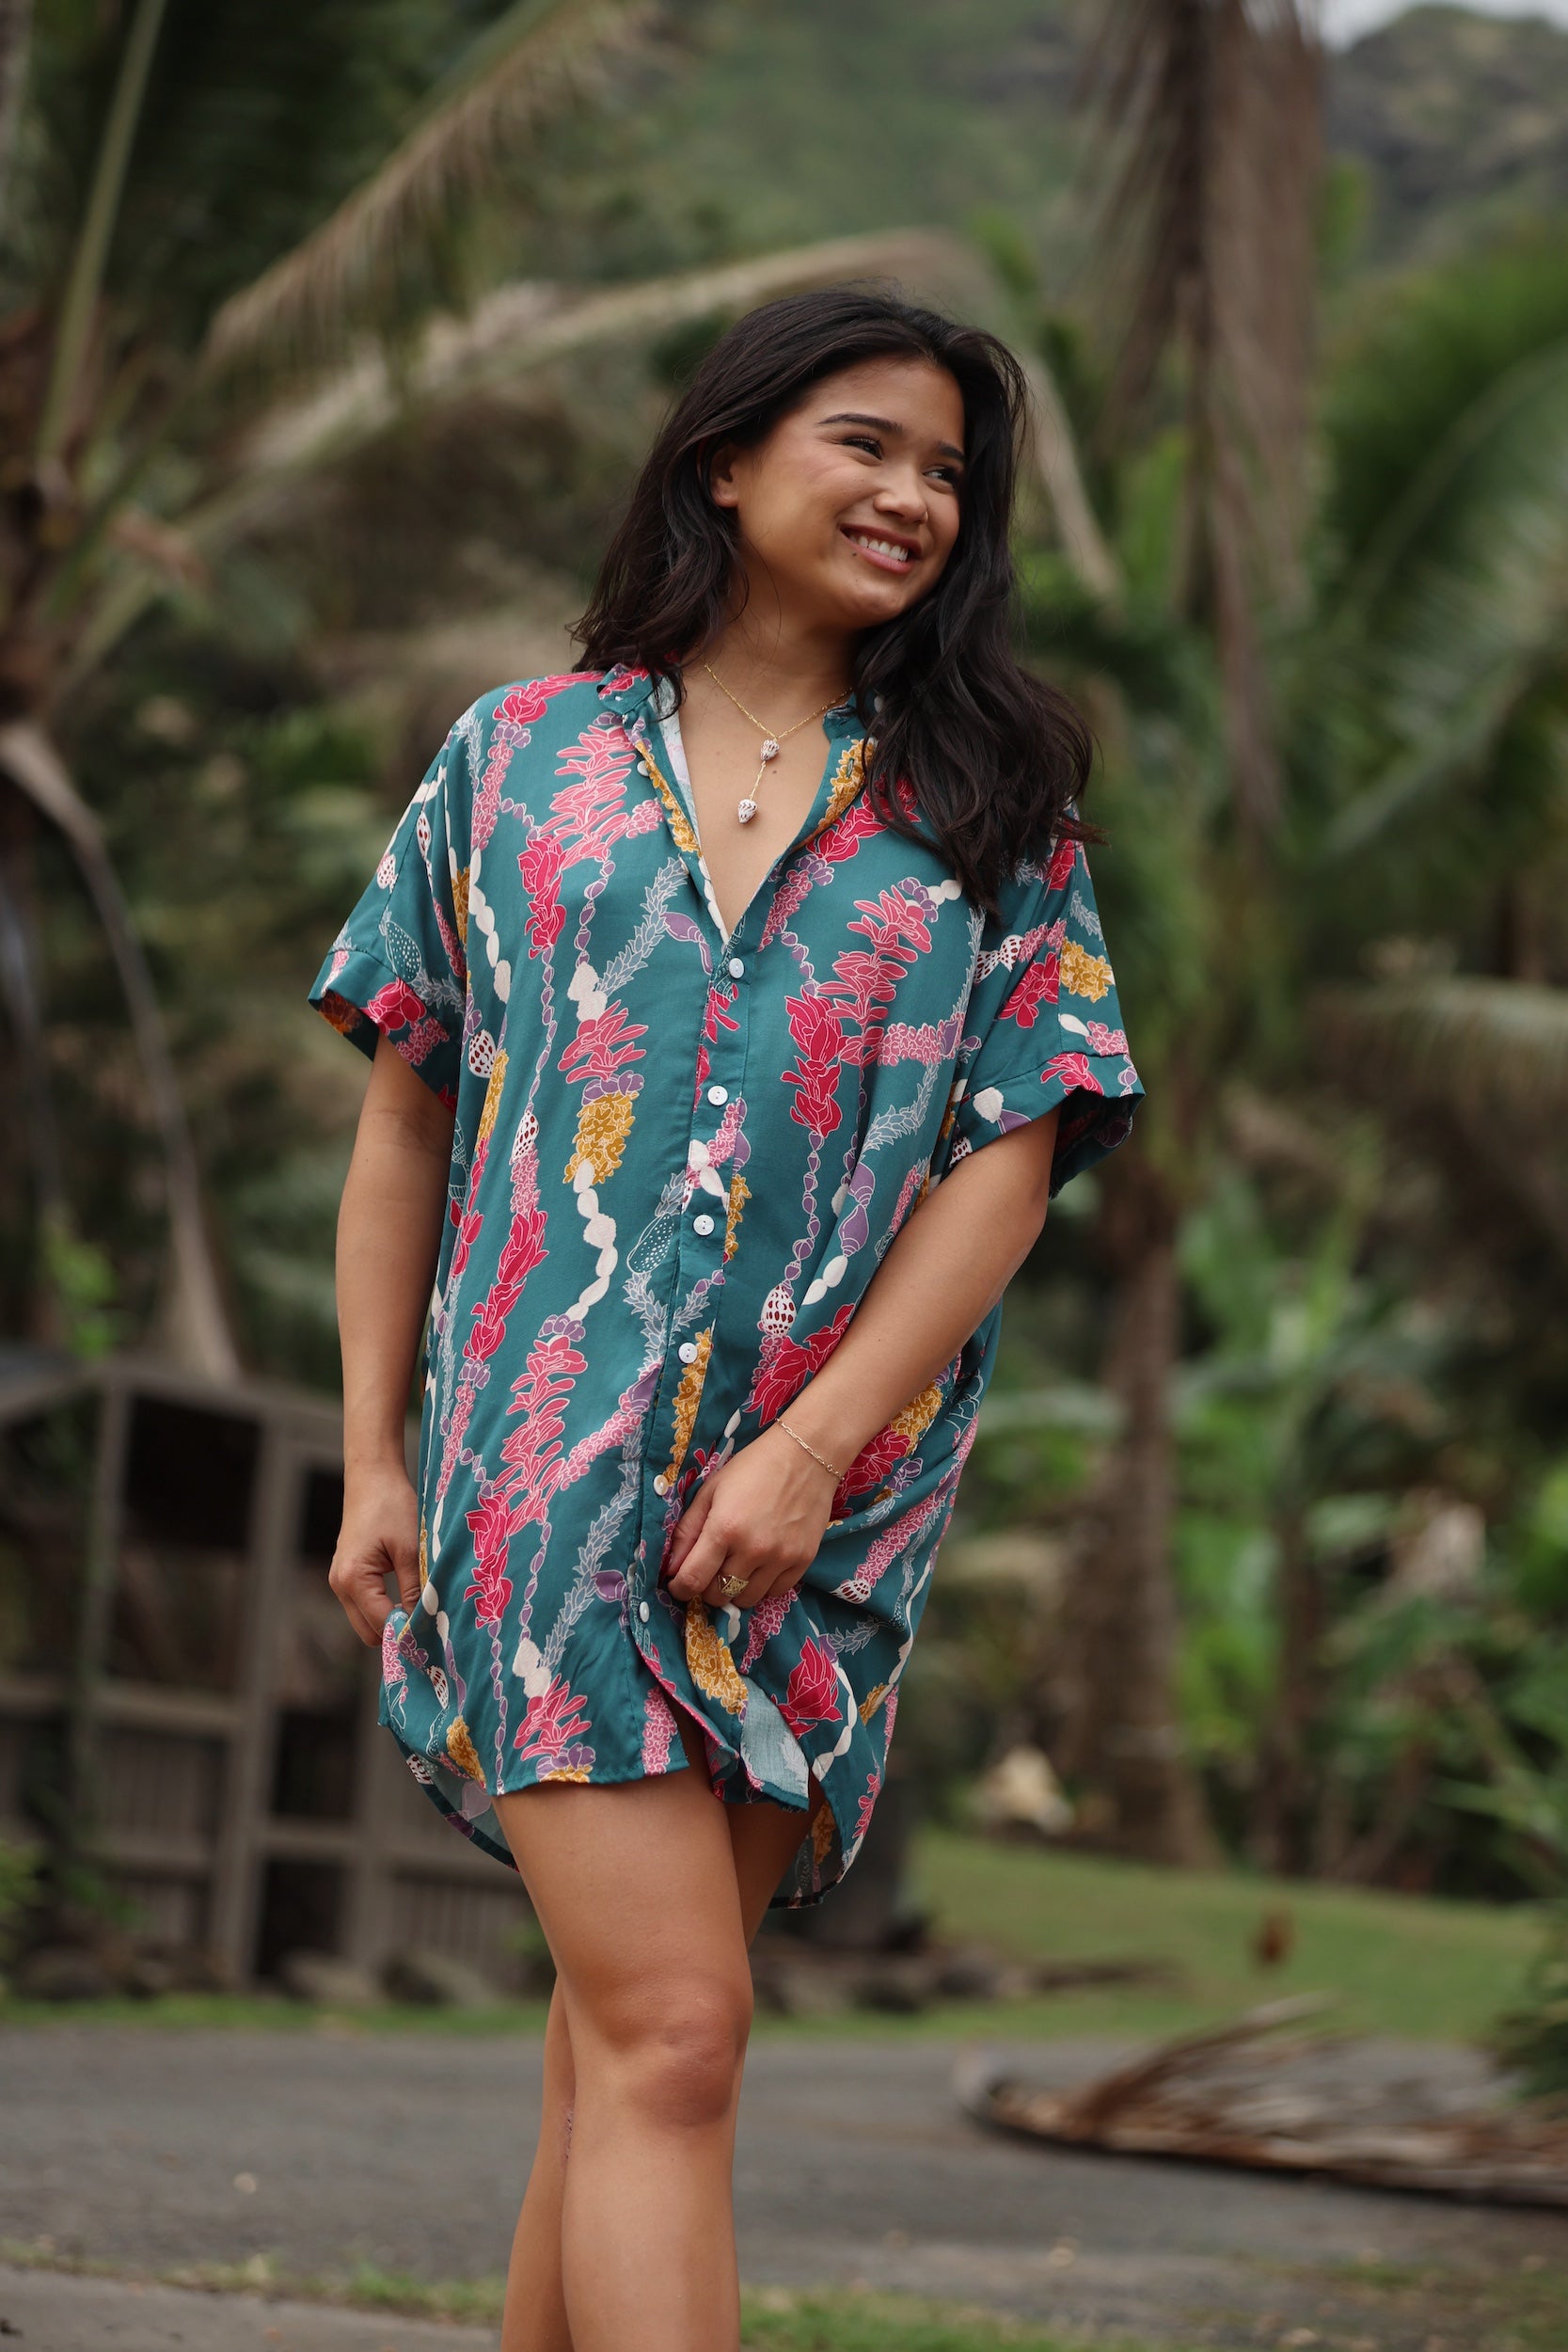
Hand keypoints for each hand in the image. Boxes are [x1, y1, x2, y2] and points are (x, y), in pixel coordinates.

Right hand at [329, 1463, 421, 1644]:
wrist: (372, 1478)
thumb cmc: (392, 1506)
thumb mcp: (410, 1549)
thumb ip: (415, 1589)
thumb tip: (424, 1622)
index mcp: (354, 1579)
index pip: (381, 1624)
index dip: (408, 1632)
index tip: (435, 1633)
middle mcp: (340, 1585)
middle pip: (369, 1632)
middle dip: (397, 1632)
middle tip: (429, 1626)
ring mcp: (339, 1581)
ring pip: (365, 1620)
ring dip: (390, 1619)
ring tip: (421, 1610)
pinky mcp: (346, 1574)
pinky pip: (365, 1604)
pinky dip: (383, 1607)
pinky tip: (407, 1598)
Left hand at [663, 1424, 839, 1611]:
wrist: (805, 1455)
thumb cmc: (752, 1468)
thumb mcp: (710, 1491)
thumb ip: (687, 1531)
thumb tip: (671, 1568)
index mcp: (724, 1528)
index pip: (693, 1580)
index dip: (679, 1588)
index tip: (678, 1585)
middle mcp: (753, 1549)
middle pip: (718, 1595)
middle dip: (706, 1587)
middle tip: (710, 1570)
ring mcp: (780, 1558)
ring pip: (746, 1599)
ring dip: (734, 1589)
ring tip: (736, 1567)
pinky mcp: (803, 1561)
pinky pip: (775, 1593)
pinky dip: (762, 1586)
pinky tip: (760, 1566)